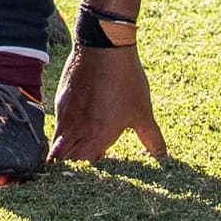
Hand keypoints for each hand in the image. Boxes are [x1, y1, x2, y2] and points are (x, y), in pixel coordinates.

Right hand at [52, 42, 165, 163]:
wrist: (104, 47)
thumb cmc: (126, 81)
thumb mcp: (142, 112)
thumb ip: (151, 137)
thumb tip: (162, 155)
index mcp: (97, 136)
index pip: (84, 166)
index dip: (89, 173)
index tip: (97, 172)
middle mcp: (76, 129)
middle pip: (65, 158)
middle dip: (73, 165)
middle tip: (86, 165)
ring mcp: (65, 113)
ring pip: (58, 141)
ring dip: (66, 148)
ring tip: (80, 147)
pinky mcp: (60, 99)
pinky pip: (58, 122)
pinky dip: (64, 130)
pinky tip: (78, 123)